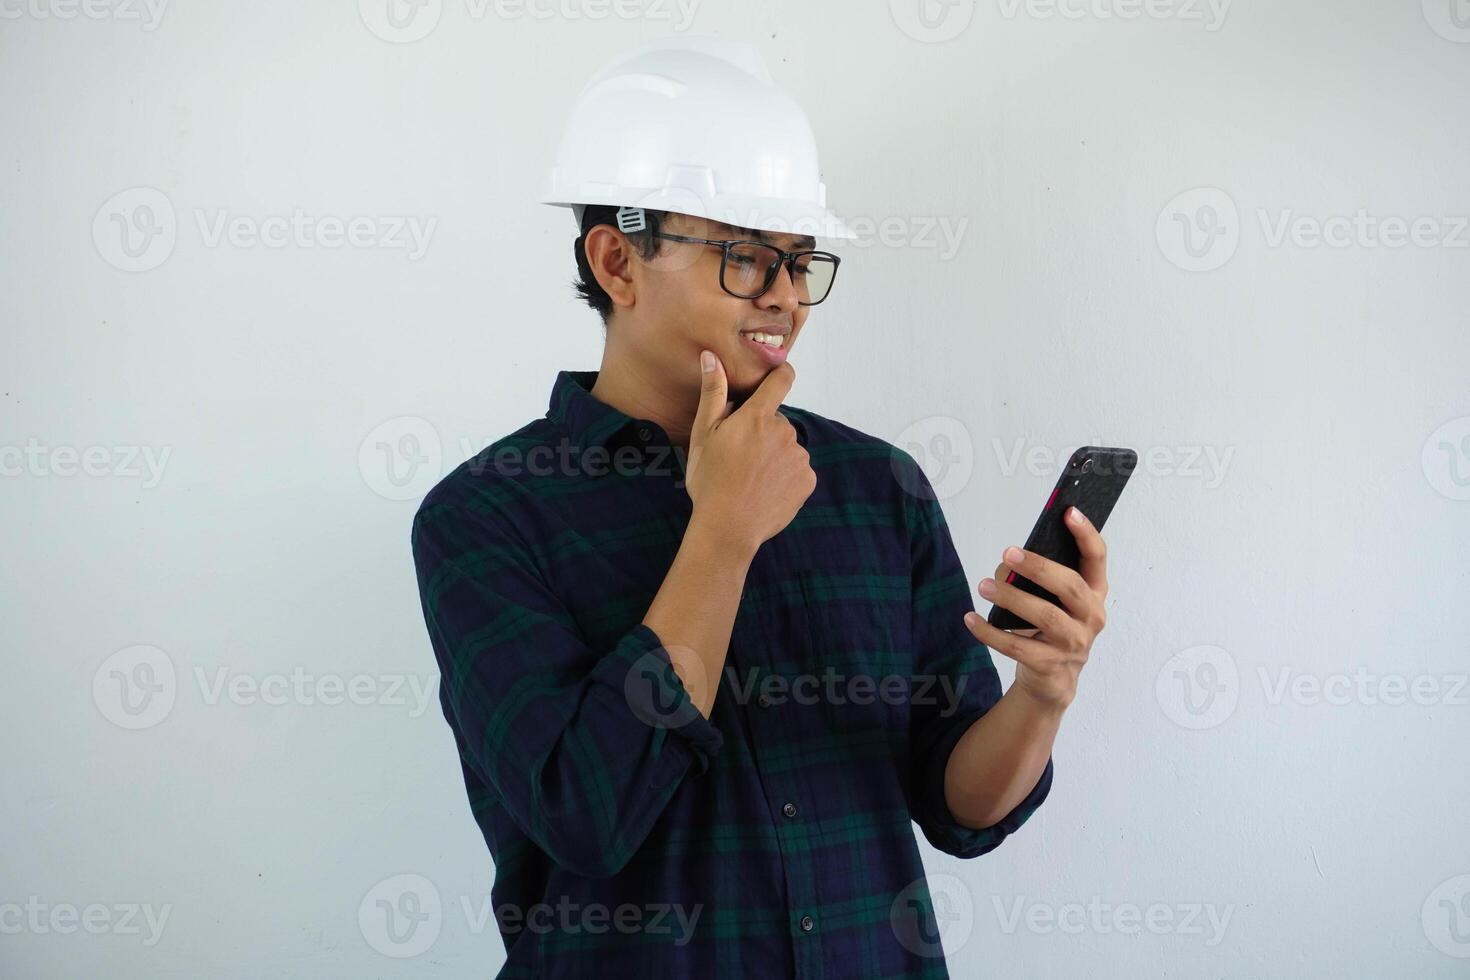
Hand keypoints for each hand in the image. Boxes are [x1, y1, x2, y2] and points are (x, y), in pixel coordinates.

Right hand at [684, 351, 815, 552]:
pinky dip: (784, 476)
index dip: (781, 374)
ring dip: (773, 455)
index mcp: (758, 417)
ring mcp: (799, 457)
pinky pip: (797, 469)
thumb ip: (712, 392)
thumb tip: (711, 357)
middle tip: (739, 455)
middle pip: (777, 421)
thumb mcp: (703, 435)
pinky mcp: (807, 480)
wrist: (728, 528)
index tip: (777, 377)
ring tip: (750, 477)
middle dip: (762, 431)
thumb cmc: (710, 480)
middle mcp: (784, 432)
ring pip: (786, 447)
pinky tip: (764, 490)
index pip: (781, 380)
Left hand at [963, 506, 1109, 710]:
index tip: (1068, 511)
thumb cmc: (1051, 628)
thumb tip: (1009, 566)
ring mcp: (1073, 644)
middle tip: (1008, 553)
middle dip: (1038, 567)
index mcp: (1094, 593)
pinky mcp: (1050, 665)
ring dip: (1011, 597)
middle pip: (1069, 586)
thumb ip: (1038, 580)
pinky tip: (971, 619)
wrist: (1052, 681)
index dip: (1085, 534)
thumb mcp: (1053, 601)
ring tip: (984, 586)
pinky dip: (990, 632)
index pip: (1096, 558)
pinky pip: (1016, 646)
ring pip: (1045, 615)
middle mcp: (1091, 617)